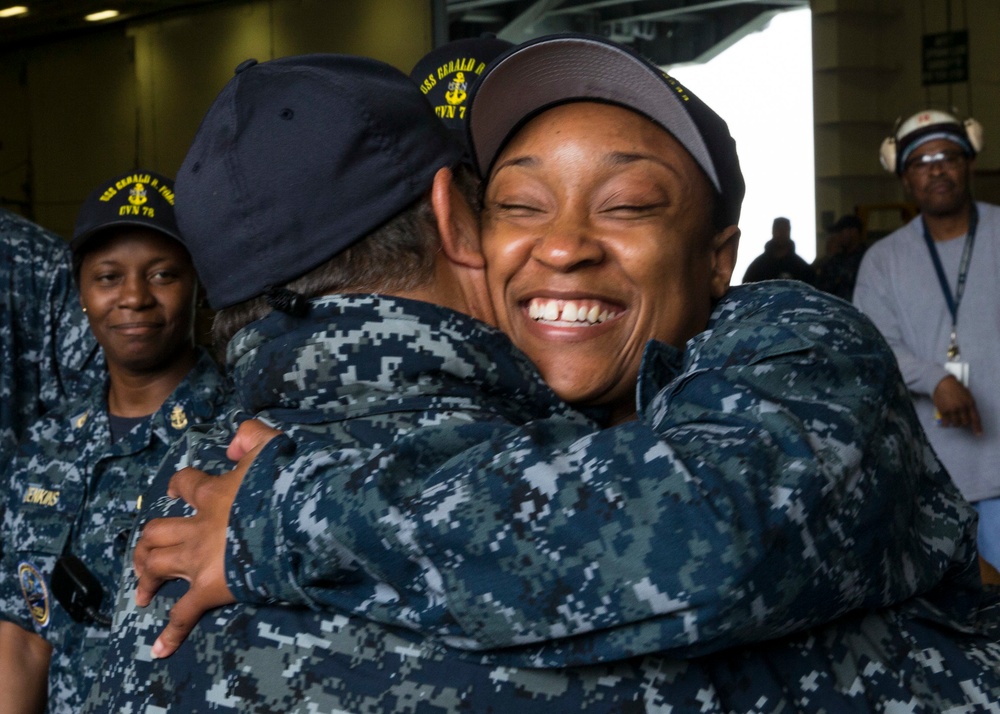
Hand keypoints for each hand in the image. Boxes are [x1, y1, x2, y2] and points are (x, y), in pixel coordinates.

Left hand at [133, 420, 279, 657]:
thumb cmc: (289, 484)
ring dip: (145, 575)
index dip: (176, 486)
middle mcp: (197, 525)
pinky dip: (170, 632)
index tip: (173, 491)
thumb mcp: (274, 446)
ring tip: (142, 590)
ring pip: (156, 564)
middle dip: (147, 542)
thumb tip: (233, 444)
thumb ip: (252, 437)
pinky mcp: (210, 588)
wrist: (298, 518)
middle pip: (155, 531)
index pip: (183, 484)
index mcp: (213, 492)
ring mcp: (200, 559)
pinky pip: (183, 614)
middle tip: (147, 552)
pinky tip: (158, 649)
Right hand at [933, 375, 982, 434]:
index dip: (977, 427)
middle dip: (963, 422)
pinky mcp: (943, 411)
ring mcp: (952, 409)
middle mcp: (962, 407)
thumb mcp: (967, 395)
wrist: (942, 383)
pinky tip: (946, 420)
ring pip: (956, 423)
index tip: (978, 434)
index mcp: (970, 403)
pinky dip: (947, 423)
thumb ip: (969, 405)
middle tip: (959, 418)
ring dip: (955, 422)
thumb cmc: (955, 388)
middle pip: (965, 422)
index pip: (975, 418)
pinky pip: (946, 423)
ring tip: (952, 418)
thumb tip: (969, 416)